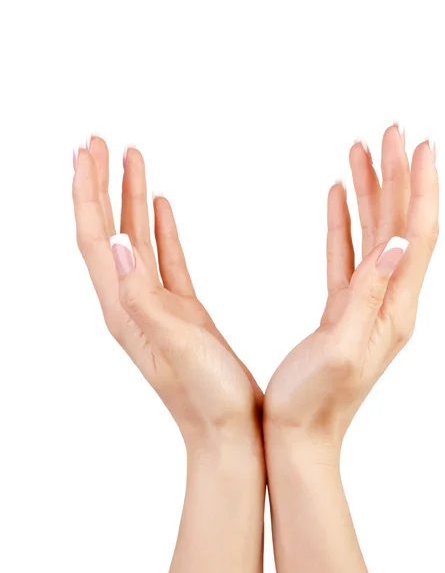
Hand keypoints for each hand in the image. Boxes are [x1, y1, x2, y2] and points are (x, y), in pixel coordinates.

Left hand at [72, 138, 262, 450]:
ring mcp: (156, 305)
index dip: (88, 192)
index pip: (95, 238)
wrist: (229, 432)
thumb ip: (142, 295)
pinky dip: (158, 227)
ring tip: (131, 159)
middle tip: (99, 141)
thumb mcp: (174, 344)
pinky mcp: (181, 310)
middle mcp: (131, 303)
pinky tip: (161, 206)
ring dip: (129, 198)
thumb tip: (116, 241)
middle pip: (107, 231)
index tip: (86, 150)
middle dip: (100, 184)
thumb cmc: (206, 397)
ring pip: (135, 239)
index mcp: (123, 308)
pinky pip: (164, 258)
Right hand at [264, 124, 438, 445]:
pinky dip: (345, 220)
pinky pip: (348, 253)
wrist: (299, 436)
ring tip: (360, 151)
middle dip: (397, 175)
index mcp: (394, 309)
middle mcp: (388, 302)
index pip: (417, 234)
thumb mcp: (344, 350)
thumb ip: (370, 295)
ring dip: (371, 190)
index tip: (419, 144)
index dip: (420, 187)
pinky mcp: (342, 308)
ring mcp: (365, 303)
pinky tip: (338, 197)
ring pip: (374, 233)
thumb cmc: (314, 402)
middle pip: (400, 224)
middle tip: (390, 131)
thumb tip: (399, 242)